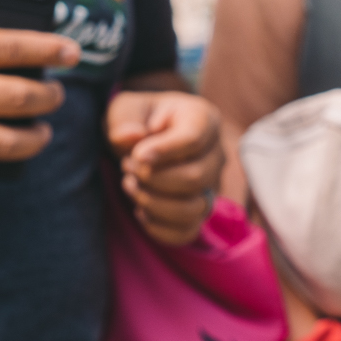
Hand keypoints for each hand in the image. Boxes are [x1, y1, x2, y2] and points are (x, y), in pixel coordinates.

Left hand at [107, 90, 223, 244]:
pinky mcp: (199, 209)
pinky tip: (140, 212)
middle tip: (127, 167)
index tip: (136, 155)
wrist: (143, 138)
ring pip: (195, 208)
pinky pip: (188, 231)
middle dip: (153, 178)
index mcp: (203, 119)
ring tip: (130, 185)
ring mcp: (212, 185)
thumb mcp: (125, 108)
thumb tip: (132, 137)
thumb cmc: (138, 119)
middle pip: (196, 177)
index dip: (164, 150)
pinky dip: (160, 229)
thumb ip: (125, 120)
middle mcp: (216, 154)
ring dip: (154, 203)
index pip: (194, 139)